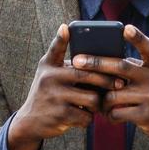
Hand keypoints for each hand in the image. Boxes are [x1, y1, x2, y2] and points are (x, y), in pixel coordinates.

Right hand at [7, 24, 123, 149]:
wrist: (30, 121)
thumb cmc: (47, 93)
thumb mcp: (47, 73)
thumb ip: (61, 59)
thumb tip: (75, 37)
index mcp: (48, 66)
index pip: (55, 49)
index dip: (61, 38)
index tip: (66, 28)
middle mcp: (49, 79)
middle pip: (86, 75)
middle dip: (106, 80)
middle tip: (119, 83)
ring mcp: (54, 97)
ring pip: (91, 98)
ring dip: (98, 103)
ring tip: (96, 103)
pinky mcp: (60, 115)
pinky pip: (86, 116)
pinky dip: (89, 117)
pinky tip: (83, 116)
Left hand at [69, 25, 148, 146]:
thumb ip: (140, 65)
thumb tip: (108, 57)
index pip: (148, 47)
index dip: (137, 37)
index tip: (125, 27)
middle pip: (120, 67)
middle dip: (96, 63)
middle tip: (76, 60)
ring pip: (113, 94)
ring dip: (101, 99)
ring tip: (98, 102)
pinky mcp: (145, 115)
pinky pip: (117, 113)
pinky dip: (108, 114)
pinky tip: (108, 115)